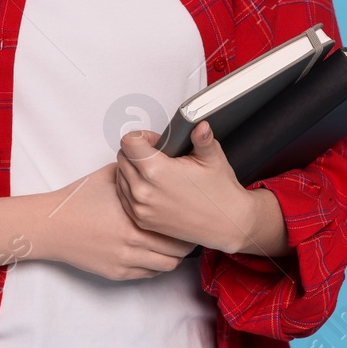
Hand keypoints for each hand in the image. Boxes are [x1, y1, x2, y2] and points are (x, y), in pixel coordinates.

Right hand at [42, 162, 196, 280]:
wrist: (52, 226)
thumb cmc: (79, 199)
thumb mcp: (110, 176)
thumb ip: (135, 170)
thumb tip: (155, 160)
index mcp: (135, 216)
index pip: (176, 225)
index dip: (186, 221)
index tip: (190, 215)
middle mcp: (133, 242)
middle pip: (178, 249)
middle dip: (186, 241)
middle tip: (188, 232)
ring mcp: (126, 261)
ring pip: (166, 265)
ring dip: (173, 256)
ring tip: (174, 245)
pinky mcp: (117, 273)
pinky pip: (149, 274)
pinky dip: (156, 265)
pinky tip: (155, 252)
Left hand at [115, 121, 279, 255]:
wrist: (226, 223)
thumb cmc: (220, 192)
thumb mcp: (212, 157)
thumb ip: (201, 137)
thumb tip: (199, 125)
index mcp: (157, 171)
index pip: (129, 142)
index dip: (143, 136)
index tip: (156, 141)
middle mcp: (144, 191)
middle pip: (122, 157)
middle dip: (136, 151)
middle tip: (158, 155)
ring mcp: (140, 208)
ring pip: (120, 176)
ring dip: (132, 169)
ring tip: (156, 171)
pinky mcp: (141, 220)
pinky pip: (123, 196)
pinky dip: (131, 188)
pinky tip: (151, 186)